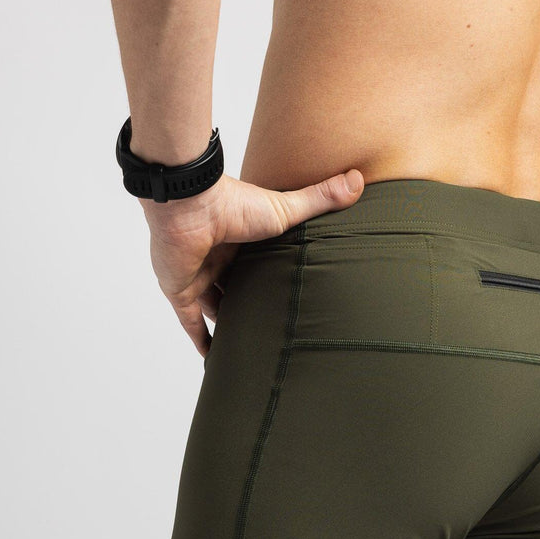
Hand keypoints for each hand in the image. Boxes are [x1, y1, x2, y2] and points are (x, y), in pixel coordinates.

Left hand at [141, 168, 364, 354]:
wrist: (189, 206)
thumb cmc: (233, 204)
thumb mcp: (285, 209)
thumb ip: (319, 199)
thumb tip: (358, 180)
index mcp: (240, 239)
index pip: (255, 263)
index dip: (267, 277)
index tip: (285, 294)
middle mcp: (216, 257)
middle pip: (234, 287)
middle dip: (248, 304)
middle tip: (271, 327)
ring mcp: (197, 275)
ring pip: (213, 306)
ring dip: (227, 323)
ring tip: (248, 346)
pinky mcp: (181, 292)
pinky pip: (189, 322)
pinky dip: (201, 340)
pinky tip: (213, 358)